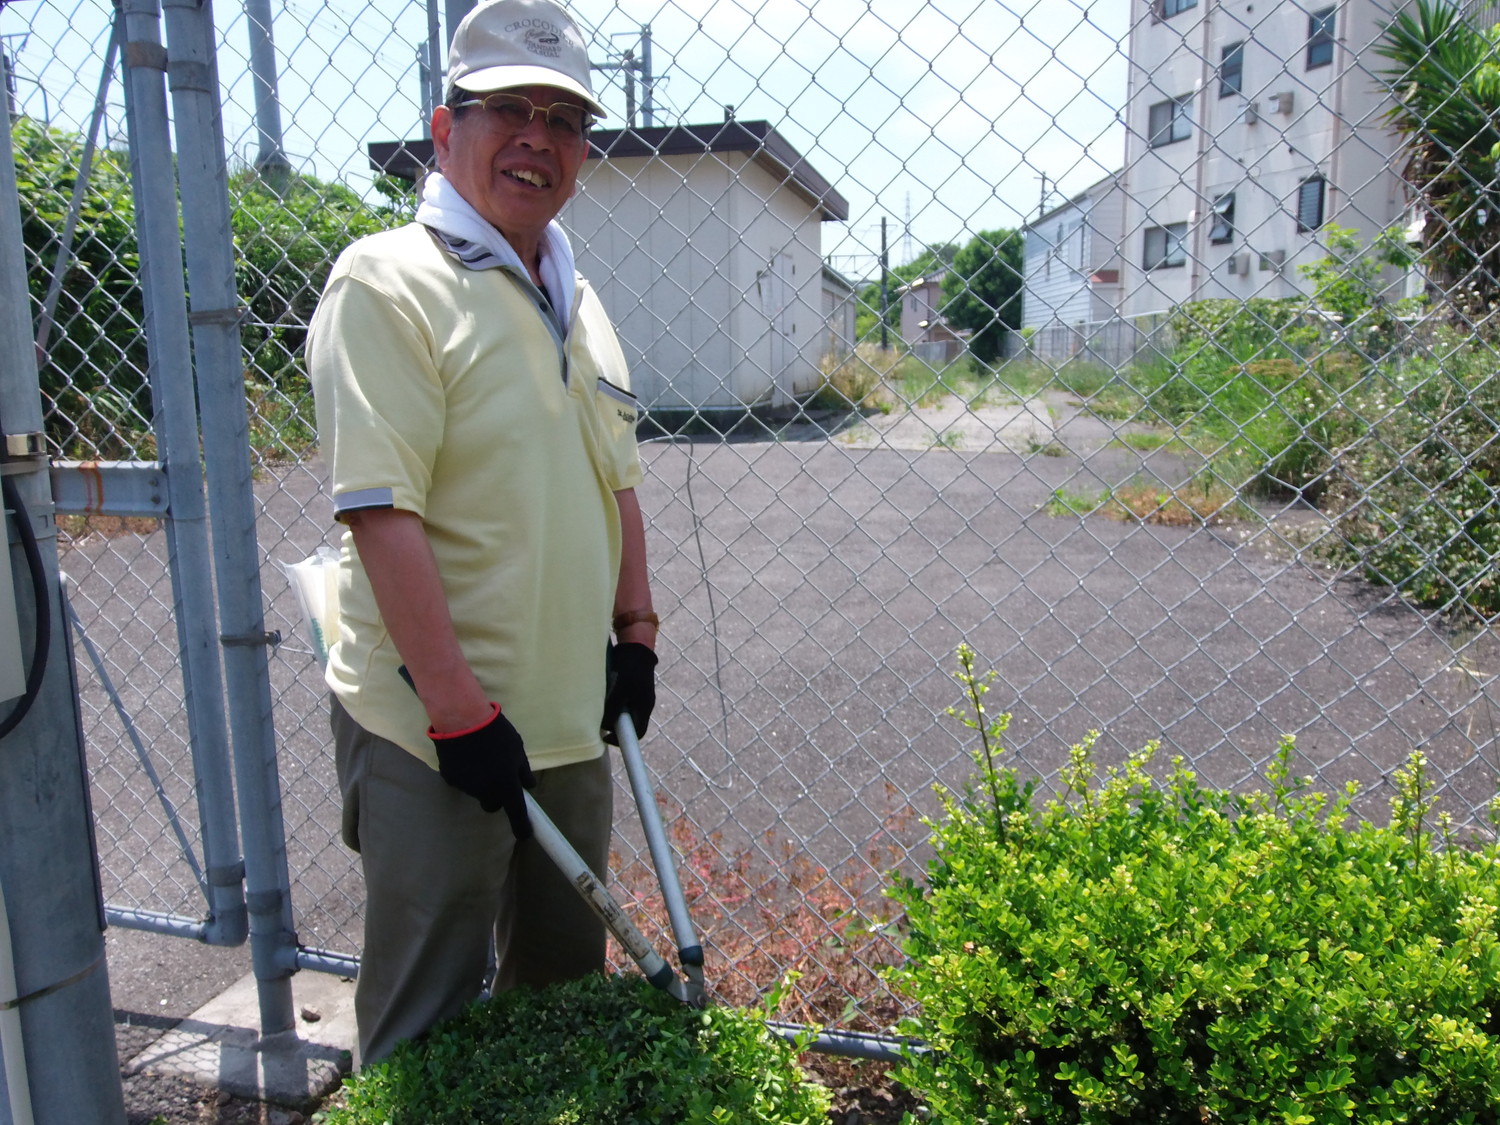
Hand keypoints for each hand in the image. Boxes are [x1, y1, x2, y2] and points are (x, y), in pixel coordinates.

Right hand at [429, 704, 535, 838]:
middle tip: (499, 777)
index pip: (516, 813)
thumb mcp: (517, 749)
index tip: (525, 835)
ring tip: (481, 758)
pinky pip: (462, 782)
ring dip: (482, 782)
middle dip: (497, 796)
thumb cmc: (496, 733)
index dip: (522, 826)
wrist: (462, 719)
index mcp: (505, 785)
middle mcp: (485, 791)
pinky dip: (466, 775)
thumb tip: (529, 786)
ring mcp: (465, 787)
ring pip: (477, 792)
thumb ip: (523, 771)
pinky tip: (466, 757)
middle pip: (492, 804)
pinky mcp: (449, 779)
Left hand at [602, 642, 656, 744]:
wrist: (635, 645)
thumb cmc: (630, 668)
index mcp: (645, 707)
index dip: (623, 740)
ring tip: (598, 708)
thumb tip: (605, 725)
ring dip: (610, 712)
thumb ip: (613, 708)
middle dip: (614, 725)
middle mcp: (642, 704)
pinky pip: (620, 701)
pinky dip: (610, 702)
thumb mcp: (620, 689)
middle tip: (599, 722)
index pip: (638, 733)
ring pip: (622, 712)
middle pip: (629, 723)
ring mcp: (637, 695)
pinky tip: (601, 696)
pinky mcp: (630, 687)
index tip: (607, 738)